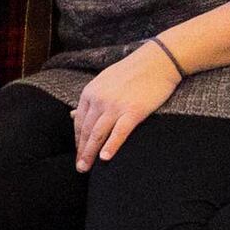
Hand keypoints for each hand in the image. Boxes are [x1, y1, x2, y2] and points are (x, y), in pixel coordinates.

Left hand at [69, 42, 182, 168]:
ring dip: (90, 153)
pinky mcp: (133, 111)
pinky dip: (111, 146)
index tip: (78, 153)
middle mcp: (99, 99)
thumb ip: (89, 100)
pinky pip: (119, 132)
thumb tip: (71, 114)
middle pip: (87, 131)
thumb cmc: (132, 71)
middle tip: (80, 168)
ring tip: (86, 168)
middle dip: (81, 151)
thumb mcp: (104, 81)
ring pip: (98, 135)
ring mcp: (116, 106)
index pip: (79, 122)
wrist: (158, 61)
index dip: (78, 140)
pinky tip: (105, 158)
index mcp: (90, 92)